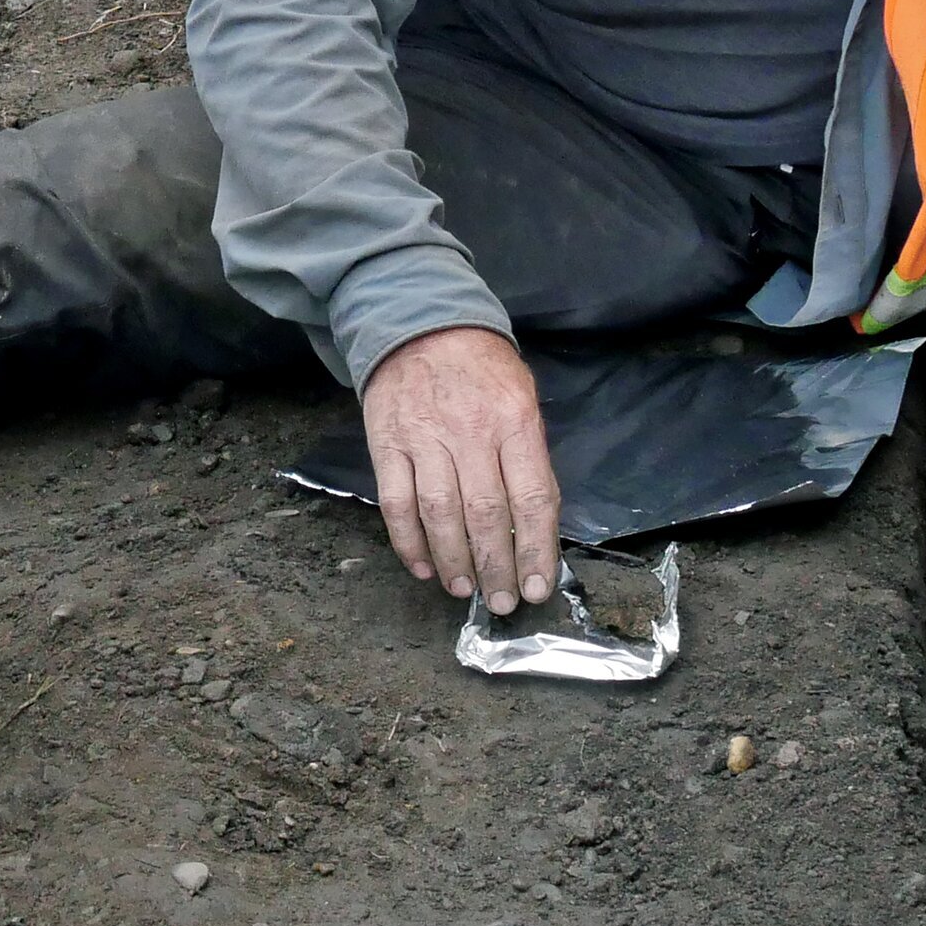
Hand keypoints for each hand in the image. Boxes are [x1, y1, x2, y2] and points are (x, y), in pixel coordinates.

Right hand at [360, 326, 562, 609]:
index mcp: (514, 421)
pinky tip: (424, 567)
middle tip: (503, 601)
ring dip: (454, 561)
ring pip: (440, 515)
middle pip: (486, 514)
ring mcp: (424, 439)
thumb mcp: (522, 397)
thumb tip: (535, 523)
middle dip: (497, 567)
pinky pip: (396, 504)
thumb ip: (528, 455)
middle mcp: (470, 433)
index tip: (538, 586)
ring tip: (465, 590)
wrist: (420, 323)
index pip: (531, 498)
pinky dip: (408, 542)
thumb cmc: (481, 368)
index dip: (536, 549)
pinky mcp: (387, 445)